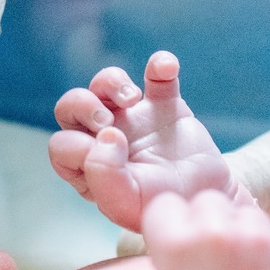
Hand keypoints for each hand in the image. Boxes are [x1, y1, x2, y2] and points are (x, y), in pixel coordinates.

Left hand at [50, 52, 249, 230]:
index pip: (62, 146)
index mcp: (88, 165)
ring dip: (110, 82)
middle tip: (106, 120)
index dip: (76, 145)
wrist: (207, 198)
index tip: (107, 155)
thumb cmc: (159, 204)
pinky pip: (156, 75)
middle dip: (81, 105)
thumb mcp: (127, 205)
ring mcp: (132, 118)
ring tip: (132, 98)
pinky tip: (166, 68)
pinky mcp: (163, 104)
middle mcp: (102, 137)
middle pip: (70, 107)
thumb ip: (104, 177)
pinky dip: (160, 64)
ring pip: (103, 84)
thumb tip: (106, 137)